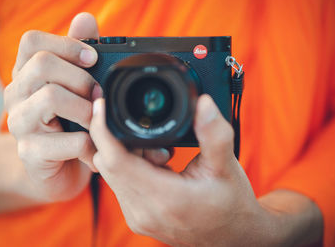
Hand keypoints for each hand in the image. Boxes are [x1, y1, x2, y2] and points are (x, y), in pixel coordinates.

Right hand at [4, 13, 101, 201]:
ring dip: (86, 109)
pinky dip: (89, 145)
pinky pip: (67, 141)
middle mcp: (17, 95)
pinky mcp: (31, 154)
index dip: (66, 43)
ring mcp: (20, 125)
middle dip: (81, 78)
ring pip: (51, 98)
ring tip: (97, 121)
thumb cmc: (68, 125)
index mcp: (26, 74)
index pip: (32, 42)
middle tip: (98, 94)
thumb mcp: (73, 88)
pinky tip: (93, 150)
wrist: (56, 170)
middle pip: (42, 65)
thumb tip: (85, 19)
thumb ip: (78, 55)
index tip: (93, 59)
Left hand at [89, 94, 274, 245]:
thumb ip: (213, 133)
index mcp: (163, 197)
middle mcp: (142, 211)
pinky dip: (130, 168)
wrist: (233, 239)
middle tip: (149, 130)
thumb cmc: (231, 204)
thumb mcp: (226, 166)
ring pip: (111, 174)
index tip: (101, 105)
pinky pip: (120, 185)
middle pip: (107, 164)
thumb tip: (203, 102)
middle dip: (118, 139)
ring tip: (162, 153)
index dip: (103, 129)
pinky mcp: (137, 218)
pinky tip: (158, 165)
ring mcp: (137, 217)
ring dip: (126, 154)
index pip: (114, 160)